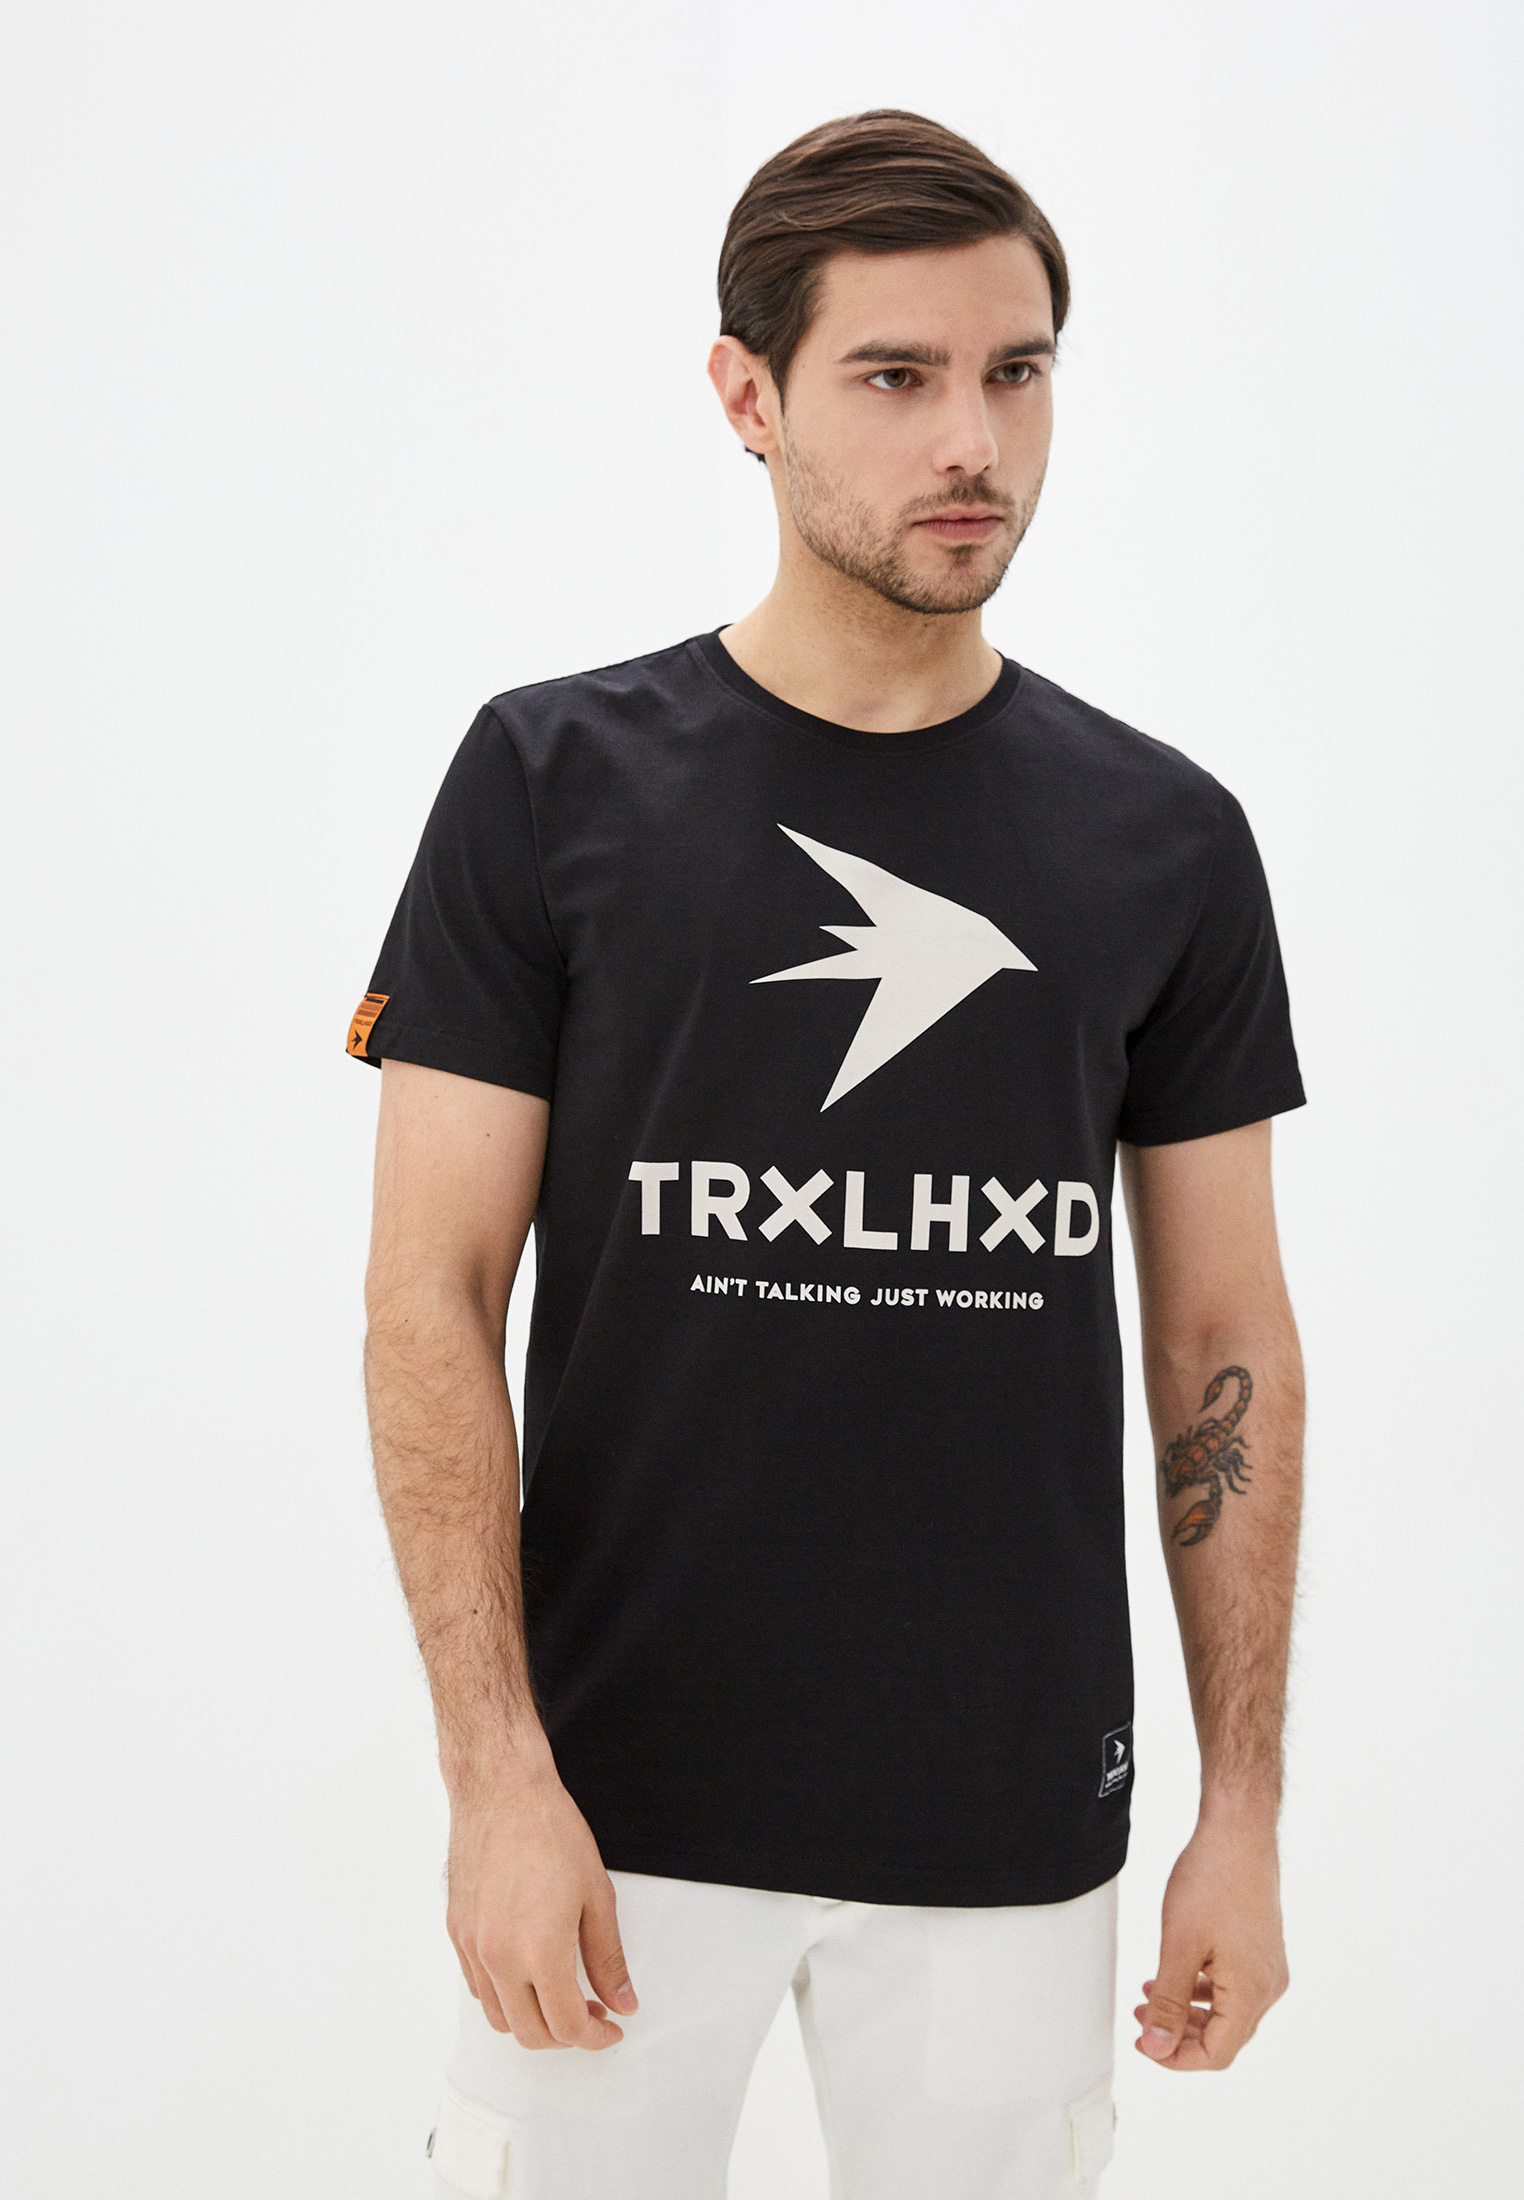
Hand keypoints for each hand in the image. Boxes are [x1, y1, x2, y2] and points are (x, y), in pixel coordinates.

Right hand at [445, 1753, 637, 2050]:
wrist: (501, 1789)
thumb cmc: (549, 1830)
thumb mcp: (596, 1895)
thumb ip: (608, 1957)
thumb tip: (622, 1999)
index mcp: (539, 1952)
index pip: (567, 2026)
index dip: (595, 2036)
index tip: (610, 2028)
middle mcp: (498, 1958)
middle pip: (531, 2033)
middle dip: (566, 2036)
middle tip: (592, 2013)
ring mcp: (471, 1947)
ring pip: (499, 2017)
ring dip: (532, 2020)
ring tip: (560, 1996)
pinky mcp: (456, 1932)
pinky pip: (477, 1987)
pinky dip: (504, 1996)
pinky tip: (527, 1973)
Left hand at [1135, 1807, 1287, 2069]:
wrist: (1238, 1833)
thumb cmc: (1212, 1880)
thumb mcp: (1178, 1946)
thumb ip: (1168, 2003)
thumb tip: (1157, 2048)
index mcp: (1252, 1992)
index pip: (1218, 2053)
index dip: (1177, 2058)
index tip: (1144, 2044)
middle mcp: (1268, 1986)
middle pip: (1224, 2036)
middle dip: (1179, 2035)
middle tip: (1141, 2022)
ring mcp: (1268, 1967)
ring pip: (1227, 2011)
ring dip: (1187, 2012)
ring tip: (1149, 1998)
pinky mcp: (1261, 1950)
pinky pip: (1232, 1986)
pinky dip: (1201, 1989)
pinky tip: (1173, 1977)